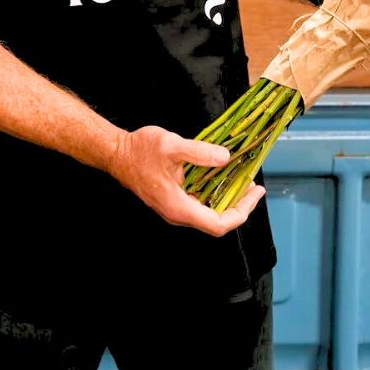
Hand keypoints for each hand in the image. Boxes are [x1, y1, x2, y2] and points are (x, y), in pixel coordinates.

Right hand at [108, 125, 265, 236]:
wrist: (116, 153)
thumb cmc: (139, 150)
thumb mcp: (172, 146)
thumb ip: (200, 153)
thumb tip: (225, 159)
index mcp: (179, 207)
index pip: (218, 223)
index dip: (241, 212)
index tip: (253, 194)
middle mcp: (178, 213)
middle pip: (216, 220)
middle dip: (238, 204)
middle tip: (253, 186)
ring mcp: (174, 208)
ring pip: (208, 212)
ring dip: (227, 198)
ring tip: (242, 180)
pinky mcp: (172, 200)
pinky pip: (198, 203)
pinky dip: (214, 192)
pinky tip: (220, 177)